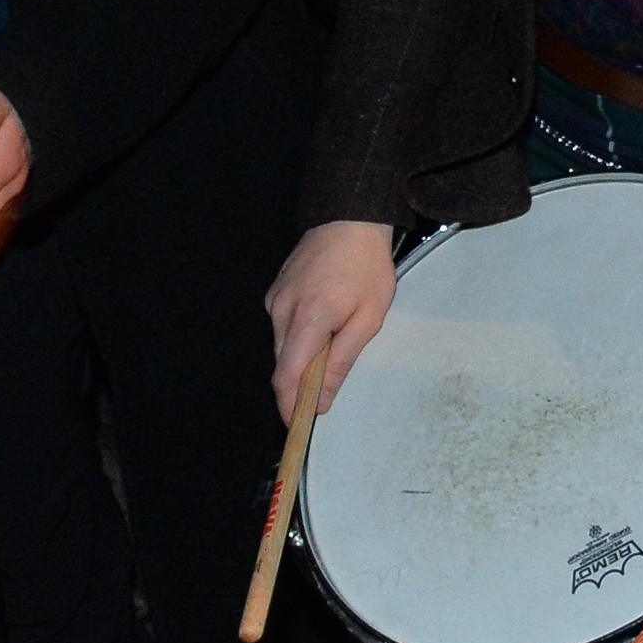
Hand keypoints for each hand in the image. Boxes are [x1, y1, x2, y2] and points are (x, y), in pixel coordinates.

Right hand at [268, 219, 397, 421]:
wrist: (349, 217)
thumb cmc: (367, 267)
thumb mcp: (368, 318)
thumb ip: (342, 360)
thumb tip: (323, 400)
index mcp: (306, 321)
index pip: (286, 378)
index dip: (289, 407)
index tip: (298, 425)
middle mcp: (281, 312)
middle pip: (283, 365)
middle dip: (301, 384)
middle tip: (328, 386)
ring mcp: (274, 299)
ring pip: (283, 347)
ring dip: (302, 357)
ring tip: (334, 340)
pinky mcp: (275, 290)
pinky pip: (283, 326)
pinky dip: (299, 336)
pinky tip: (324, 320)